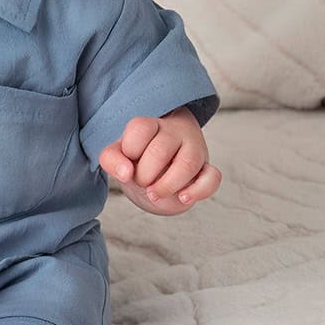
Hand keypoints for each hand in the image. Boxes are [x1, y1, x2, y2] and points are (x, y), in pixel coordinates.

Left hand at [97, 107, 219, 215]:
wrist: (159, 174)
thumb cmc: (138, 161)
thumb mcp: (119, 157)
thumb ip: (112, 159)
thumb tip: (125, 172)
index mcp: (150, 125)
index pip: (140, 128)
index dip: (130, 151)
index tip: (128, 163)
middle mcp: (174, 133)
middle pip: (160, 150)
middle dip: (145, 175)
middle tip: (141, 183)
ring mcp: (194, 150)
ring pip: (188, 163)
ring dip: (168, 185)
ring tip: (154, 195)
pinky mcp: (207, 169)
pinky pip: (212, 177)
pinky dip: (198, 191)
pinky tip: (183, 198)